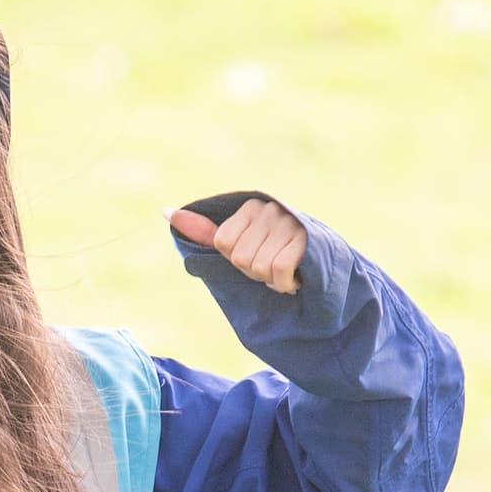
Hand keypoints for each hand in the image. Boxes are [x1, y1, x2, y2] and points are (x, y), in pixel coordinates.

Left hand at [169, 196, 304, 294]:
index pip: (223, 244)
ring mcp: (290, 224)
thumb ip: (204, 231)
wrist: (325, 268)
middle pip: (240, 258)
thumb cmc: (275, 255)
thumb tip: (166, 211)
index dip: (237, 261)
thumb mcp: (238, 244)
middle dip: (255, 272)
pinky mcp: (306, 241)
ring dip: (272, 280)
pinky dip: (285, 284)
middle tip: (273, 266)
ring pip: (259, 267)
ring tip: (286, 270)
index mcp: (251, 207)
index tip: (256, 257)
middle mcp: (270, 210)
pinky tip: (296, 277)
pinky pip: (279, 271)